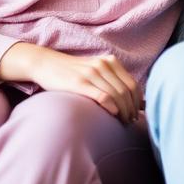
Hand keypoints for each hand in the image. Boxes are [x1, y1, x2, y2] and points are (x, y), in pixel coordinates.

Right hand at [0, 42, 139, 122]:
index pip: (132, 83)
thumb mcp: (94, 70)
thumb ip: (110, 80)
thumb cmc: (71, 71)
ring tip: (123, 122)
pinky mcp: (79, 83)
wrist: (46, 64)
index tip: (137, 113)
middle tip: (131, 121)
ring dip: (124, 111)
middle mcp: (103, 65)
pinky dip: (112, 106)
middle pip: (126, 91)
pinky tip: (114, 115)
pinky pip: (102, 95)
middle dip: (132, 108)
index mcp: (109, 61)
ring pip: (117, 94)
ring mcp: (91, 73)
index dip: (137, 101)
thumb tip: (129, 98)